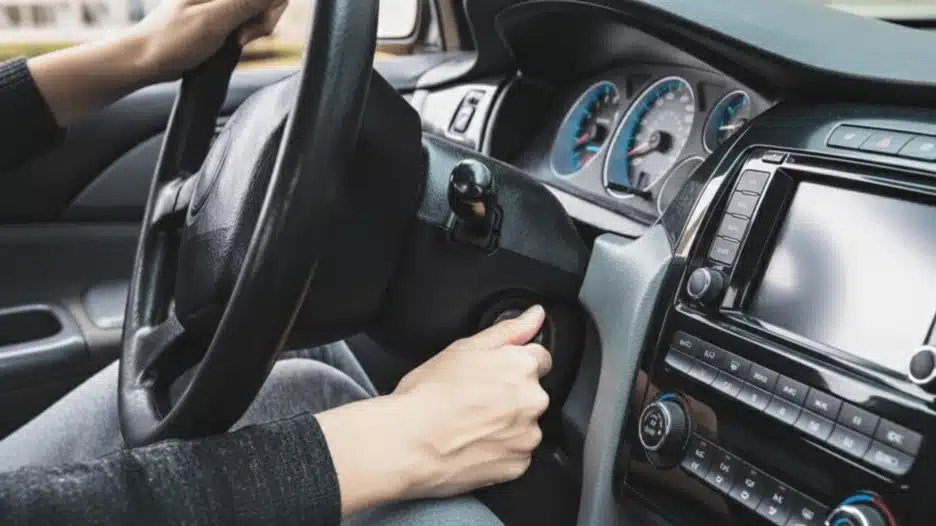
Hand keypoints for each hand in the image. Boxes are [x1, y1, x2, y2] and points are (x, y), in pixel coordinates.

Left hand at [132, 0, 288, 80]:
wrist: (145, 60)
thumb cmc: (172, 40)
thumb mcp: (214, 21)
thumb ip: (247, 2)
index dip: (270, 7)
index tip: (252, 28)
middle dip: (261, 20)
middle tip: (240, 38)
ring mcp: (221, 0)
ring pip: (258, 9)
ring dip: (253, 28)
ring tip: (232, 42)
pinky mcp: (221, 12)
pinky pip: (247, 18)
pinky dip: (245, 32)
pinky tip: (231, 42)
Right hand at [316, 305, 551, 516]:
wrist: (408, 443)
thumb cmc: (428, 394)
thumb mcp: (464, 348)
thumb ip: (509, 330)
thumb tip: (536, 315)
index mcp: (521, 367)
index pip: (540, 359)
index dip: (514, 364)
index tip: (494, 374)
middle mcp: (532, 401)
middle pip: (532, 393)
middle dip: (512, 395)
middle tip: (474, 399)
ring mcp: (527, 436)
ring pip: (525, 425)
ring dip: (507, 424)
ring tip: (469, 425)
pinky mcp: (517, 466)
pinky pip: (516, 454)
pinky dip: (501, 451)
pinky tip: (473, 444)